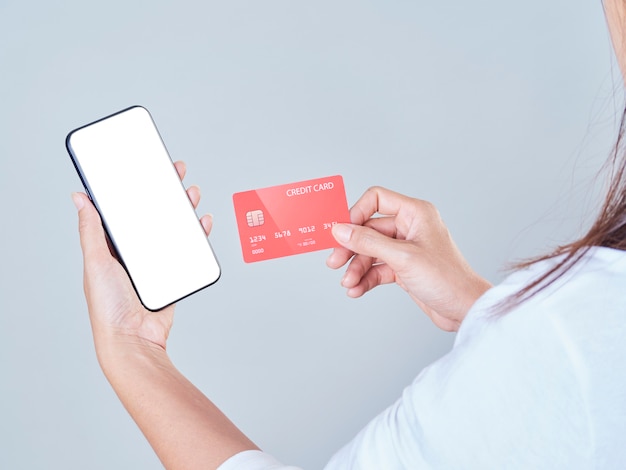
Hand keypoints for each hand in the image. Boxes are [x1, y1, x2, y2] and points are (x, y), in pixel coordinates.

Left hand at [72, 161, 212, 357]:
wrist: (134, 339)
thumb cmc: (108, 306)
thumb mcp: (96, 262)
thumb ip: (91, 230)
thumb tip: (80, 198)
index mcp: (112, 247)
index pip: (126, 209)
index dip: (136, 187)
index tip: (146, 167)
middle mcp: (134, 253)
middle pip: (153, 214)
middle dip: (165, 191)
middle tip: (175, 171)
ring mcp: (156, 263)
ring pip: (173, 228)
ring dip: (183, 208)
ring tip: (190, 193)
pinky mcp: (174, 273)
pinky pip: (189, 250)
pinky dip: (198, 234)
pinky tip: (202, 222)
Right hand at [326, 187, 490, 330]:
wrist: (464, 309)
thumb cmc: (447, 278)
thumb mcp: (402, 257)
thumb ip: (368, 242)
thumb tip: (340, 230)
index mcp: (415, 213)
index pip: (377, 199)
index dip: (356, 213)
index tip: (342, 232)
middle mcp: (409, 227)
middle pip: (368, 230)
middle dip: (351, 248)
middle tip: (335, 262)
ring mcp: (405, 248)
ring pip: (370, 252)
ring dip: (356, 268)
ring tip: (348, 284)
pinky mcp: (403, 268)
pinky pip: (377, 268)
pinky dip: (365, 279)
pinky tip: (356, 290)